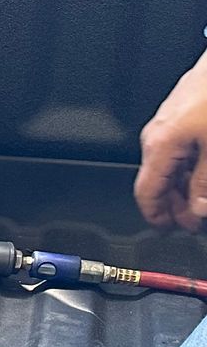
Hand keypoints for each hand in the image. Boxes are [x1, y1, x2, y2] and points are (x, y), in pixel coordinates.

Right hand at [137, 51, 206, 229]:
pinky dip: (185, 168)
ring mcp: (165, 125)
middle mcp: (155, 136)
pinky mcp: (178, 116)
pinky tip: (200, 175)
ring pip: (167, 166)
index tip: (169, 230)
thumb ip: (203, 183)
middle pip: (155, 182)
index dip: (156, 217)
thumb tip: (197, 208)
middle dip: (172, 206)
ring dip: (181, 188)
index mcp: (159, 146)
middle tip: (191, 222)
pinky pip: (175, 150)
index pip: (146, 193)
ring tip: (199, 201)